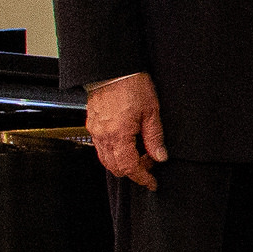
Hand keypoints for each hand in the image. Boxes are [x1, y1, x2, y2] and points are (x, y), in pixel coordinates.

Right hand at [85, 73, 165, 189]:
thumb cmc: (132, 85)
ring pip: (106, 159)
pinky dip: (113, 152)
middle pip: (115, 168)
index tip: (152, 182)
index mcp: (119, 135)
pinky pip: (101, 147)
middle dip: (134, 170)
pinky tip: (127, 143)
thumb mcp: (152, 111)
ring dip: (123, 162)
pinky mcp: (92, 124)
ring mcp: (95, 131)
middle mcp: (103, 136)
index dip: (142, 177)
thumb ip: (155, 137)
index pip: (129, 167)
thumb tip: (160, 156)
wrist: (113, 69)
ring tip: (141, 151)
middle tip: (151, 161)